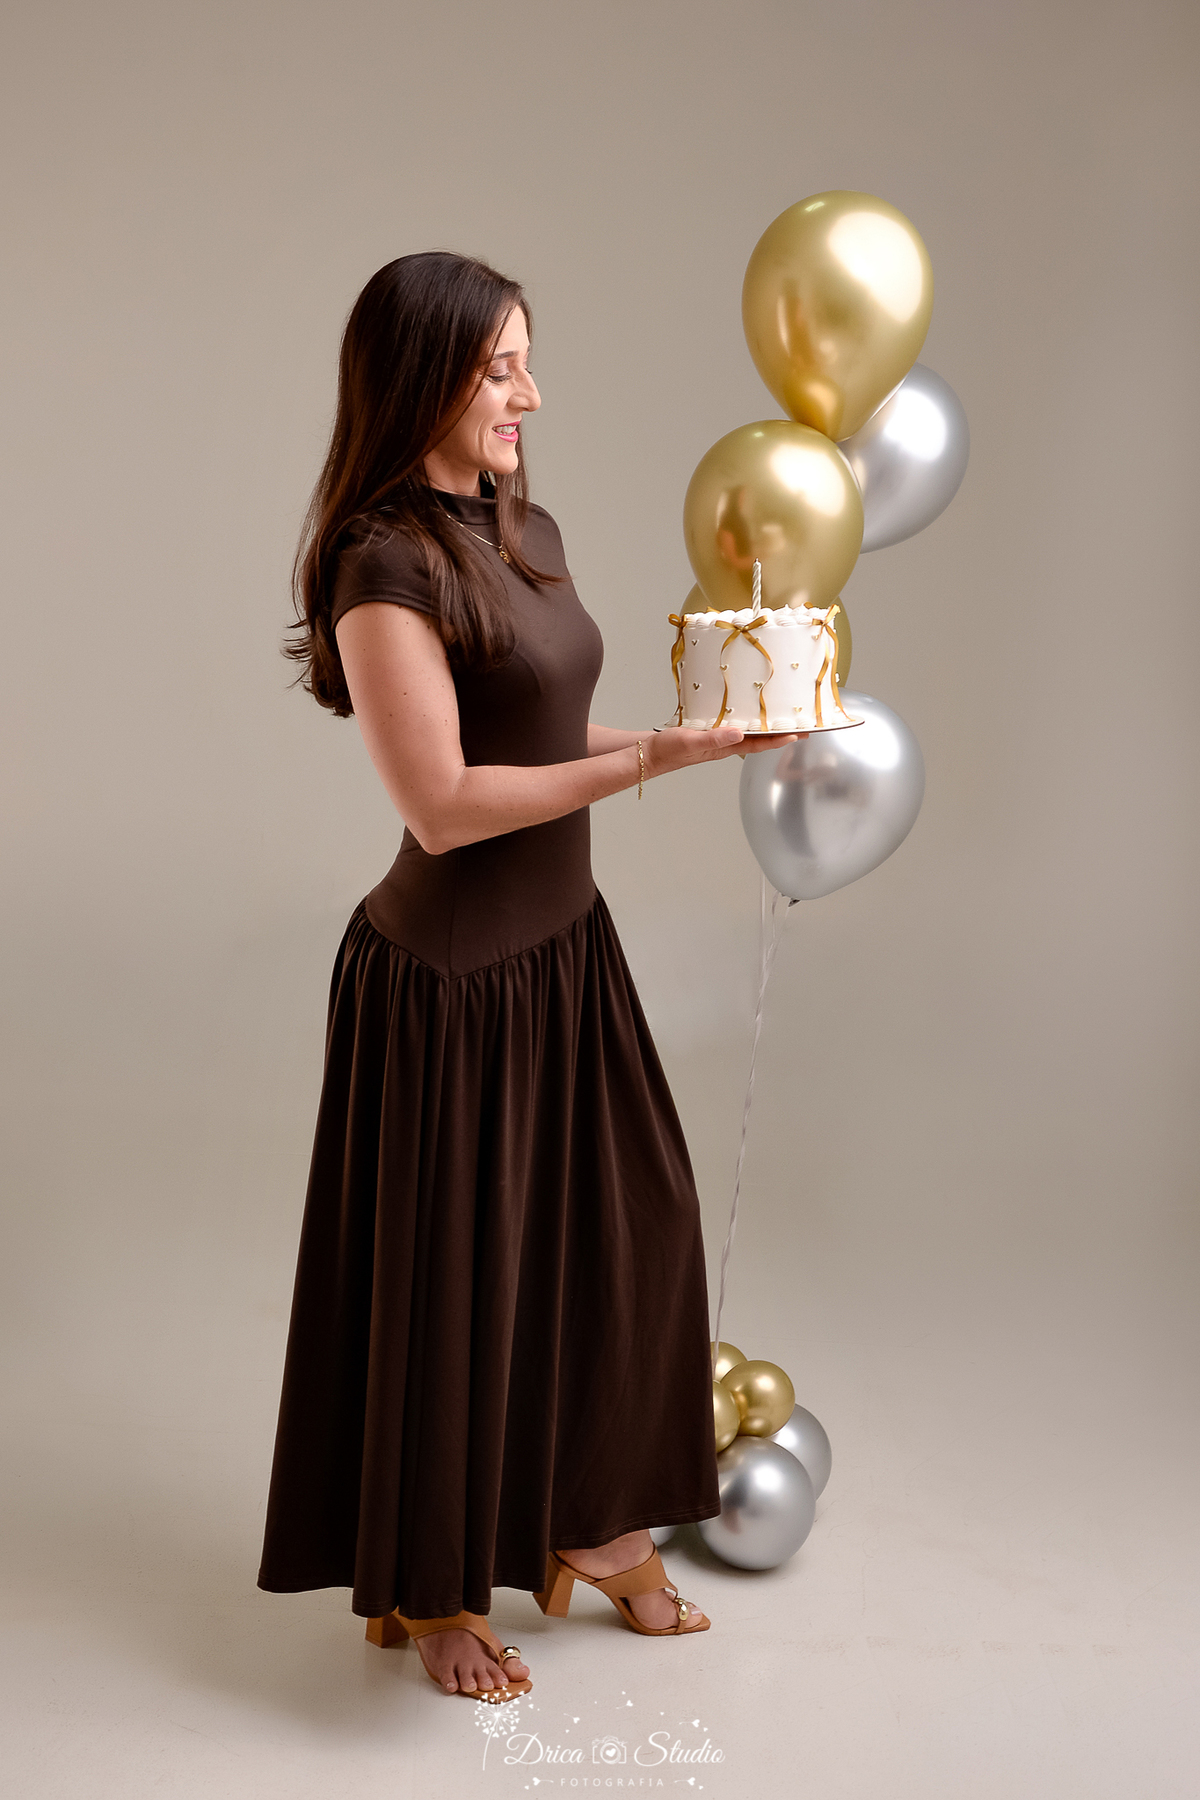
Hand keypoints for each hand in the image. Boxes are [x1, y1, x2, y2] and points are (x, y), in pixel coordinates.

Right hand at [643, 725, 800, 777]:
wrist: (648, 753)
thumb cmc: (667, 750)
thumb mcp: (691, 741)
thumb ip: (714, 739)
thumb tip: (738, 734)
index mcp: (724, 748)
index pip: (758, 744)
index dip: (779, 739)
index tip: (799, 734)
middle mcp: (724, 744)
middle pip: (758, 739)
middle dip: (778, 732)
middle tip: (799, 724)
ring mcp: (717, 740)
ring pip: (747, 732)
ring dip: (763, 726)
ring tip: (779, 716)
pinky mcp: (707, 732)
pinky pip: (732, 726)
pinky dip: (744, 720)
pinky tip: (744, 712)